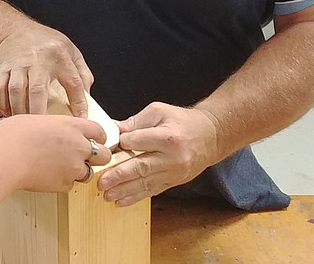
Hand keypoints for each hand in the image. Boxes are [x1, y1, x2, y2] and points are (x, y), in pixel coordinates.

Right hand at [0, 20, 93, 117]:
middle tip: (45, 131)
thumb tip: (87, 99)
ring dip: (20, 111)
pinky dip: (2, 104)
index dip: (79, 103)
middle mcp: (37, 59)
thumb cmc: (44, 42)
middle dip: (40, 113)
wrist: (14, 29)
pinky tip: (9, 113)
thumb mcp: (71, 50)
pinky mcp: (2, 68)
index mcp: (59, 55)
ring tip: (26, 126)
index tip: (81, 120)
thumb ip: (82, 73)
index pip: (73, 82)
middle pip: (37, 90)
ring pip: (16, 91)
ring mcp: (18, 64)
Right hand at [0, 114, 111, 191]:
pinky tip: (49, 175)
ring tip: (61, 167)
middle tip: (85, 156)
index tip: (94, 139)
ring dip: (79, 170)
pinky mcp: (64, 184)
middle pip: (104, 155)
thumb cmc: (14, 136)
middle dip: (97, 156)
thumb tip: (55, 130)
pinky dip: (63, 181)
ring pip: (89, 172)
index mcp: (72, 126)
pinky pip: (70, 184)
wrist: (5, 157)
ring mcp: (73, 167)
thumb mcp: (37, 119)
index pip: (99, 131)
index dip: (98, 136)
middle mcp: (78, 146)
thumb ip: (55, 126)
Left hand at [98, 102, 220, 206]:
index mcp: (168, 137)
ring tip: (107, 195)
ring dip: (124, 191)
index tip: (108, 146)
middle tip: (101, 182)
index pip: (139, 141)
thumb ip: (136, 122)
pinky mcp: (174, 182)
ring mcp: (174, 172)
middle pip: (142, 167)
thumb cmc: (183, 121)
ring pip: (146, 183)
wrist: (211, 136)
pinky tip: (121, 201)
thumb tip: (114, 131)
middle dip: (119, 176)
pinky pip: (153, 191)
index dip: (123, 143)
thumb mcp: (160, 111)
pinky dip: (136, 197)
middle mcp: (173, 157)